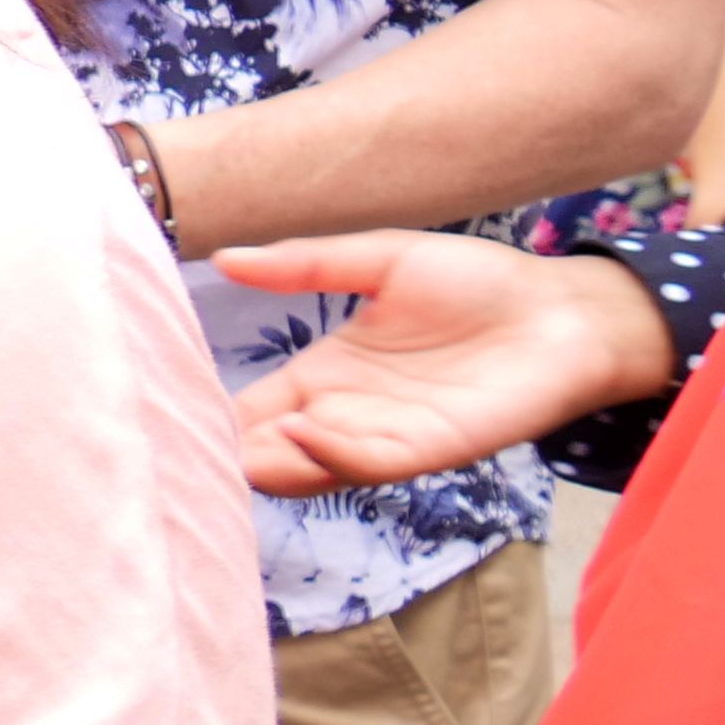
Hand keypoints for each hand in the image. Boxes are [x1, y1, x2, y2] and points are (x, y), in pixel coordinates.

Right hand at [211, 232, 677, 493]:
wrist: (562, 311)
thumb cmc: (480, 283)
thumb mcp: (381, 259)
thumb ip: (305, 264)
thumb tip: (223, 255)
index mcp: (325, 373)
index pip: (251, 407)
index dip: (212, 413)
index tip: (162, 408)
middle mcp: (344, 414)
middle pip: (266, 449)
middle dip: (225, 453)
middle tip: (179, 445)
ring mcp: (382, 436)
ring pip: (305, 468)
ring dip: (267, 461)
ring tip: (231, 444)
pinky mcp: (425, 450)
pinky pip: (365, 463)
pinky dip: (327, 454)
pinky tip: (300, 429)